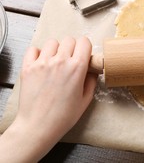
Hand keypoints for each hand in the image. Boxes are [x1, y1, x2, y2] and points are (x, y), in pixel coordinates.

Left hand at [0, 36, 96, 161]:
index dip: (86, 47)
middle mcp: (60, 62)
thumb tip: (92, 71)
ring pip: (52, 42)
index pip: (84, 42)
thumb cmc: (62, 117)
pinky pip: (34, 49)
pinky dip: (38, 53)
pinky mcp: (28, 67)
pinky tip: (42, 63)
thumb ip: (91, 81)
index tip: (84, 54)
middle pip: (69, 40)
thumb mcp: (86, 100)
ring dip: (56, 49)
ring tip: (55, 62)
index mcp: (77, 68)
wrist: (38, 126)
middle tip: (71, 60)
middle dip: (72, 48)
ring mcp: (42, 63)